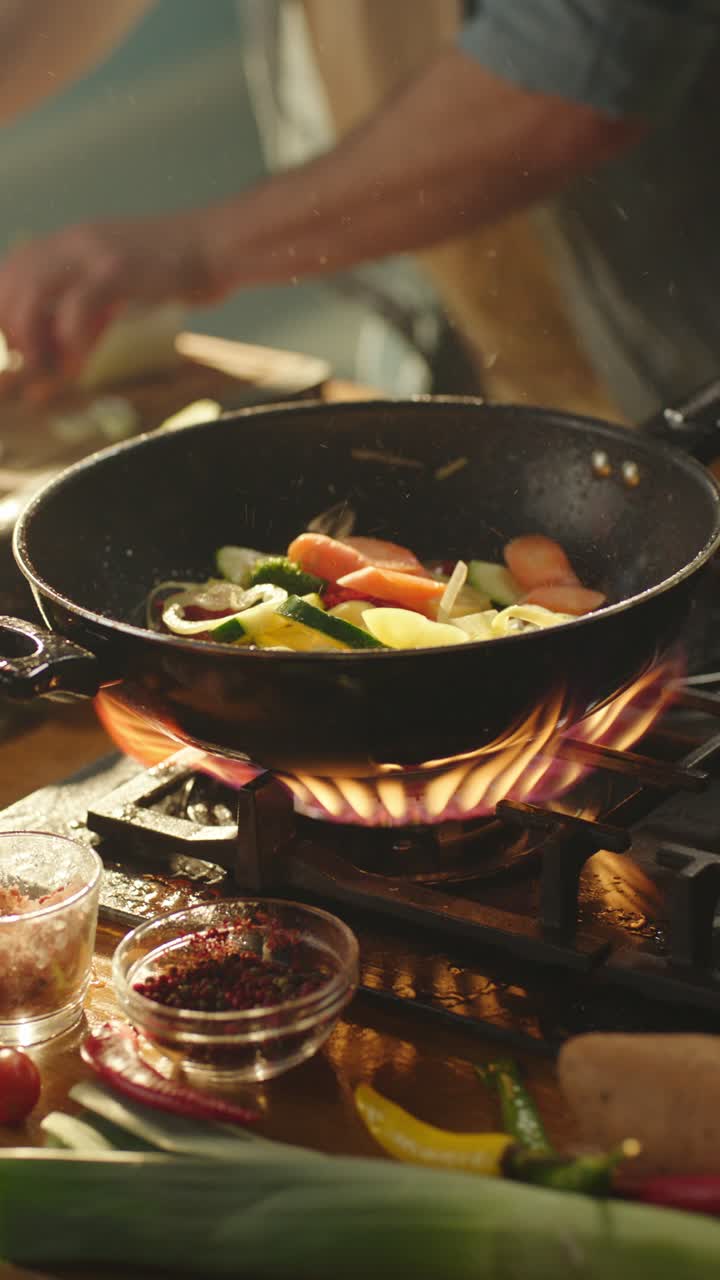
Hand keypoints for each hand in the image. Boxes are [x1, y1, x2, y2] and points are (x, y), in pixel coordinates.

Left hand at [0, 211, 217, 395]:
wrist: (218, 245)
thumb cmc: (177, 270)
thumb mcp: (122, 281)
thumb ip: (91, 305)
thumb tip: (67, 348)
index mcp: (73, 241)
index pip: (15, 267)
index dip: (5, 308)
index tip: (17, 345)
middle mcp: (75, 241)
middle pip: (15, 279)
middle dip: (12, 326)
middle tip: (30, 362)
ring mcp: (95, 253)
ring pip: (33, 291)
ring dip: (32, 336)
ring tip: (48, 367)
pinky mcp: (118, 270)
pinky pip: (76, 308)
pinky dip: (70, 343)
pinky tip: (80, 366)